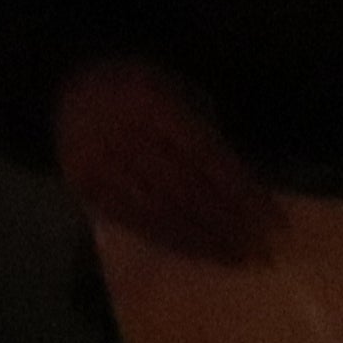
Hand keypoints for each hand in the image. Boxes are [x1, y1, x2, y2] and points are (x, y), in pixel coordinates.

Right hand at [55, 56, 284, 265]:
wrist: (67, 83)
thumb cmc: (137, 88)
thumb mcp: (176, 90)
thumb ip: (206, 132)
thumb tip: (247, 187)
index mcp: (152, 104)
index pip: (208, 159)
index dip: (244, 194)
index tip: (275, 224)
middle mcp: (123, 135)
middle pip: (187, 191)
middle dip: (229, 225)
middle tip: (264, 253)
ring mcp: (100, 164)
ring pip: (161, 212)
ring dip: (204, 241)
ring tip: (236, 259)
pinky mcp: (85, 187)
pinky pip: (134, 222)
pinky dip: (170, 240)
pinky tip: (197, 253)